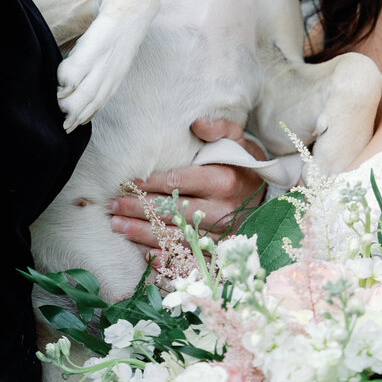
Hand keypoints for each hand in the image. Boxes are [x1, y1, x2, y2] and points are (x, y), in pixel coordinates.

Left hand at [107, 118, 265, 257]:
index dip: (149, 184)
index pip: (178, 183)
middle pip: (171, 211)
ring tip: (117, 226)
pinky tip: (144, 255)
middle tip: (112, 207)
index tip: (128, 183)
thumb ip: (219, 128)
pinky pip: (188, 258)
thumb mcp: (239, 139)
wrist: (269, 195)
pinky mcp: (218, 251)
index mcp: (223, 181)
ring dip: (143, 234)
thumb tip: (196, 123)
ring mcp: (220, 235)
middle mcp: (221, 210)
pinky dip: (164, 258)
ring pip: (175, 236)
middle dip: (138, 209)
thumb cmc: (245, 164)